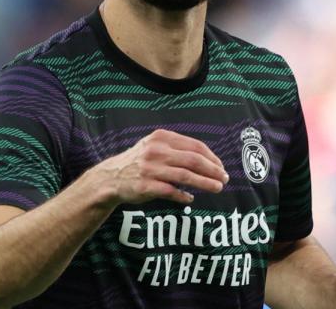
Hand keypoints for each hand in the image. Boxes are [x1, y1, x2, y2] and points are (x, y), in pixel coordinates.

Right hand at [91, 129, 228, 205]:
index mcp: (161, 138)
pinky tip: (191, 198)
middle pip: (193, 160)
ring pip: (186, 176)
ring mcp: (151, 169)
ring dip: (205, 183)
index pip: (194, 146)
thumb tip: (207, 159)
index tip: (221, 167)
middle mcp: (156, 151)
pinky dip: (183, 195)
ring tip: (217, 188)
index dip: (212, 157)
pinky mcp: (146, 186)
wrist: (111, 177)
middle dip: (213, 170)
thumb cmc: (138, 162)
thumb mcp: (154, 146)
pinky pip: (171, 191)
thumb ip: (176, 148)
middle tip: (224, 178)